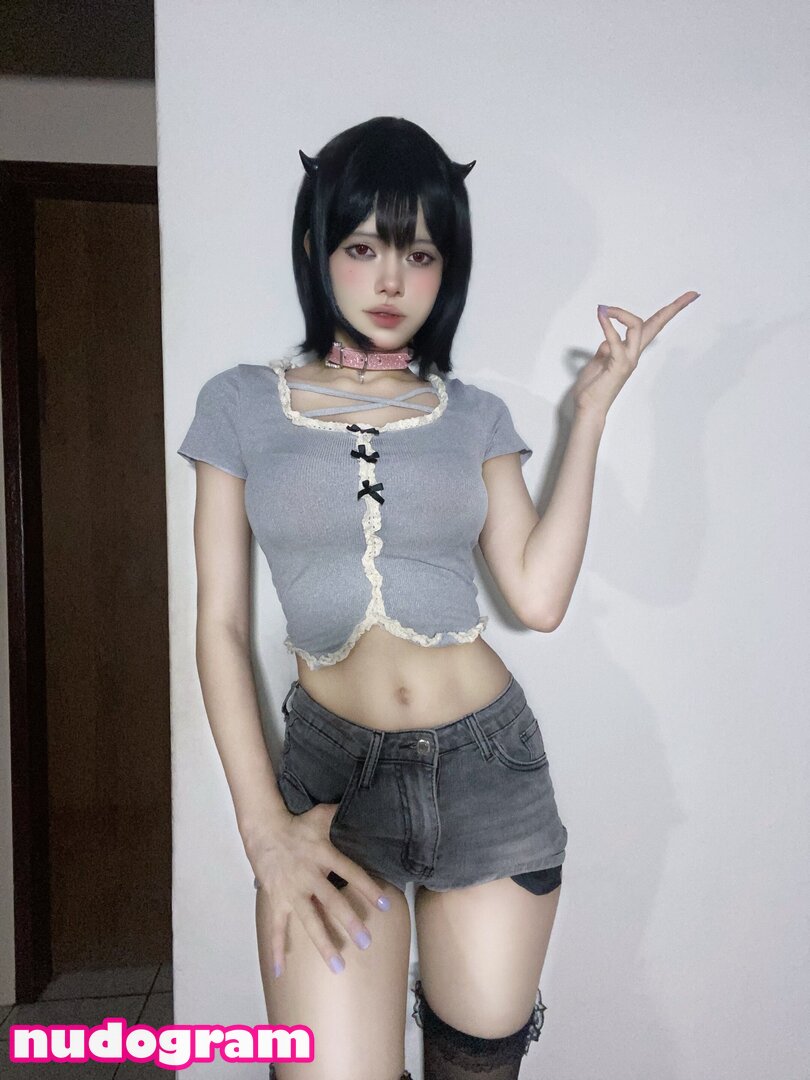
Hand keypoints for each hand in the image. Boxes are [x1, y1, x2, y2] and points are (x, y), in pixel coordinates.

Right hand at [247, 802, 389, 976]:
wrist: (263, 830)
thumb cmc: (297, 825)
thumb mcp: (321, 815)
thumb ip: (342, 814)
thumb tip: (367, 804)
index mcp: (323, 855)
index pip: (350, 872)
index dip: (367, 887)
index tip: (385, 904)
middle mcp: (308, 876)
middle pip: (331, 901)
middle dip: (349, 922)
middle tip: (366, 942)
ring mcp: (291, 891)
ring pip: (309, 921)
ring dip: (323, 943)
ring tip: (338, 965)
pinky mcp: (277, 900)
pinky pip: (276, 928)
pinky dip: (276, 949)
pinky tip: (279, 972)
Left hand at [572, 291, 699, 417]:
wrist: (589, 408)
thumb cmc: (593, 388)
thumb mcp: (600, 361)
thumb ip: (607, 349)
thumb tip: (609, 336)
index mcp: (631, 351)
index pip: (652, 327)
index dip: (668, 312)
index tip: (688, 298)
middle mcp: (634, 354)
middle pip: (658, 325)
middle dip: (675, 308)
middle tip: (692, 293)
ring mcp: (628, 360)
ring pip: (637, 328)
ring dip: (621, 314)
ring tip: (606, 309)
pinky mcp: (618, 365)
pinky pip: (615, 341)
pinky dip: (608, 325)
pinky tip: (602, 316)